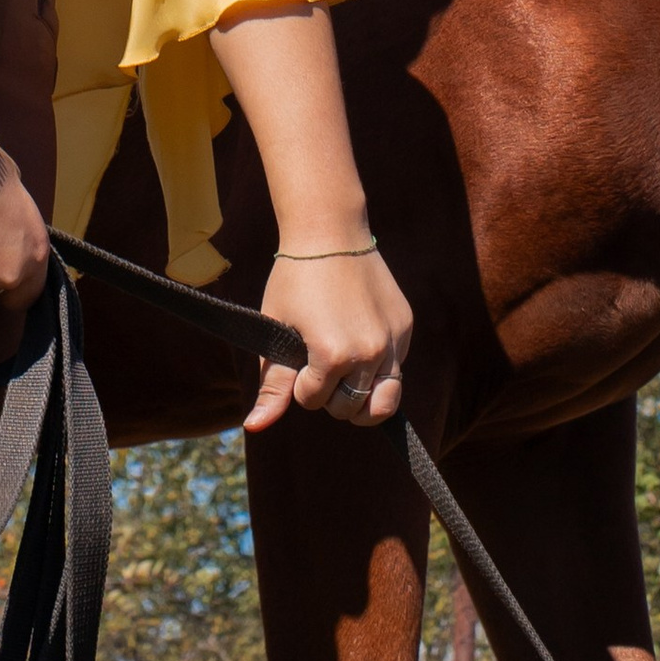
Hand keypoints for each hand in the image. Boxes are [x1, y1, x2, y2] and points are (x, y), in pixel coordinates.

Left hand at [246, 243, 412, 435]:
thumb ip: (272, 384)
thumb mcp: (277, 332)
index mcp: (334, 355)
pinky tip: (360, 344)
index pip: (315, 401)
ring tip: (345, 382)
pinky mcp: (405, 328)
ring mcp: (393, 341)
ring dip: (361, 398)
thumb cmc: (295, 281)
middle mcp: (370, 353)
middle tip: (319, 366)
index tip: (296, 359)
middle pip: (351, 409)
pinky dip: (378, 369)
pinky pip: (396, 368)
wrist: (331, 234)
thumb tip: (254, 427)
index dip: (300, 386)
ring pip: (385, 401)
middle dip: (331, 397)